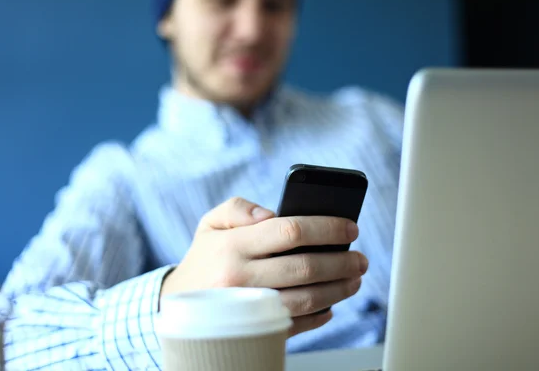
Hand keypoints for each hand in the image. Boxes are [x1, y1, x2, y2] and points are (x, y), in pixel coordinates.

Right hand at [161, 197, 367, 336]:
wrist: (177, 305)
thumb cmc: (204, 259)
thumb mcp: (210, 223)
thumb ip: (238, 208)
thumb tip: (272, 213)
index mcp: (233, 246)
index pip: (290, 230)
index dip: (327, 228)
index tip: (351, 227)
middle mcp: (241, 278)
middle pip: (306, 267)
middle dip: (342, 261)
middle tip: (361, 259)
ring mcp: (249, 308)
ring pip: (307, 299)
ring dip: (339, 289)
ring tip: (354, 279)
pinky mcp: (255, 330)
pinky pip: (297, 325)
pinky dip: (321, 315)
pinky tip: (331, 304)